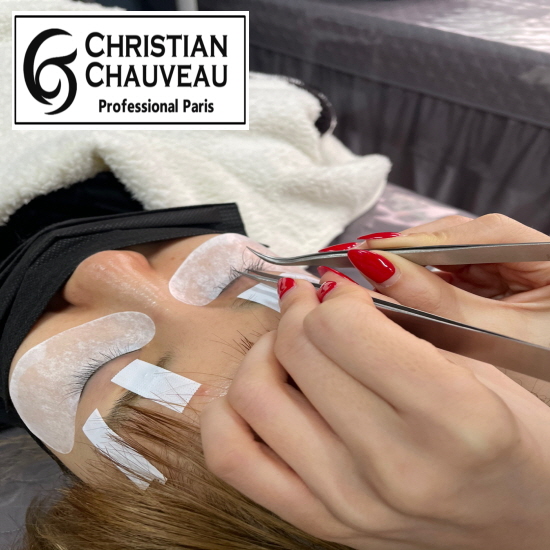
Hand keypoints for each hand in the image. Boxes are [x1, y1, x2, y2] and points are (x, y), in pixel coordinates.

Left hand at [201, 277, 549, 549]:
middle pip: (296, 348)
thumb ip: (409, 317)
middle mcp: (394, 468)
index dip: (338, 292)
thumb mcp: (484, 367)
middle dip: (301, 308)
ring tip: (291, 344)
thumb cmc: (512, 438)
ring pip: (252, 394)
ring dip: (264, 349)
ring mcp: (347, 502)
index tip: (345, 290)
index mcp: (455, 420)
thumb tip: (333, 282)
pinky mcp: (317, 520)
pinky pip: (229, 454)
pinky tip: (263, 389)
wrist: (522, 521)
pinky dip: (228, 409)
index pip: (344, 326)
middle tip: (315, 303)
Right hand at [352, 214, 549, 348]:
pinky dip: (424, 286)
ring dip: (412, 270)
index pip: (478, 234)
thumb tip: (382, 271)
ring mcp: (509, 269)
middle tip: (363, 263)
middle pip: (459, 240)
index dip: (420, 241)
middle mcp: (528, 255)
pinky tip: (398, 291)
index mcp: (548, 257)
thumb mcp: (497, 338)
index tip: (371, 251)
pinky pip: (451, 277)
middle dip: (410, 253)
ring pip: (449, 257)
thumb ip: (440, 304)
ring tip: (375, 279)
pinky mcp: (493, 286)